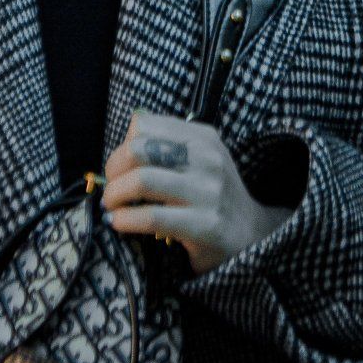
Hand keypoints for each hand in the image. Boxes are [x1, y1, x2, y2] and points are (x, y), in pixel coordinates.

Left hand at [102, 109, 291, 275]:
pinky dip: (125, 219)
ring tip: (111, 206)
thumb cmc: (212, 197)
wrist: (252, 237)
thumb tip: (124, 142)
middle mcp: (208, 159)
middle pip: (140, 149)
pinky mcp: (205, 226)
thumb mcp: (199, 161)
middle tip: (110, 188)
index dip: (123, 146)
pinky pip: (152, 217)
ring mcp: (209, 192)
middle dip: (114, 169)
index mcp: (203, 138)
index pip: (145, 126)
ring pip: (143, 181)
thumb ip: (167, 146)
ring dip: (115, 195)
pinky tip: (119, 223)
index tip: (118, 167)